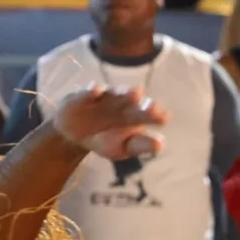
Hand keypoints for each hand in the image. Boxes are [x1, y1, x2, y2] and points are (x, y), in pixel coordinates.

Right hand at [53, 86, 168, 159]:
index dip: (156, 116)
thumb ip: (140, 146)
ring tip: (136, 93)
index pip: (149, 114)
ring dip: (125, 94)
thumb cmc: (105, 140)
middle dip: (144, 104)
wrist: (75, 136)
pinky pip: (88, 93)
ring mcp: (103, 98)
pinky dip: (92, 91)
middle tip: (154, 107)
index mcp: (135, 117)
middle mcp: (122, 104)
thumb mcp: (123, 148)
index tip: (164, 117)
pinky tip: (97, 90)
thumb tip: (160, 145)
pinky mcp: (83, 96)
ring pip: (115, 94)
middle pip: (135, 103)